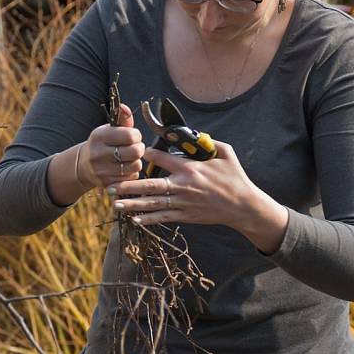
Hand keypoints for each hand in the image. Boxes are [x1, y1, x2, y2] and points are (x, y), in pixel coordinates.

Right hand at [79, 104, 145, 188]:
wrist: (84, 166)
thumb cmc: (101, 144)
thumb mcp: (108, 129)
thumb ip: (121, 119)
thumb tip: (125, 107)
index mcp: (99, 136)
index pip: (129, 135)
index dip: (136, 135)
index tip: (133, 136)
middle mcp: (98, 154)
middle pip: (135, 151)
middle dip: (139, 148)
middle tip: (134, 148)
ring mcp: (102, 171)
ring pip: (135, 165)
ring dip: (136, 161)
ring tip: (129, 158)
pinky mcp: (107, 183)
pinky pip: (131, 177)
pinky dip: (131, 173)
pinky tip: (123, 168)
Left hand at [108, 141, 259, 229]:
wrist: (243, 206)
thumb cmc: (235, 178)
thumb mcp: (226, 153)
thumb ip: (210, 142)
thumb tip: (195, 134)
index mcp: (191, 168)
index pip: (163, 159)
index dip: (148, 155)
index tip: (137, 152)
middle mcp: (183, 186)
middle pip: (151, 185)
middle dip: (129, 186)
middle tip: (111, 186)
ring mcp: (184, 203)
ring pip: (153, 204)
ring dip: (133, 204)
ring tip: (115, 204)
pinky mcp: (186, 216)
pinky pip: (164, 218)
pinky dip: (149, 219)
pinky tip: (134, 219)